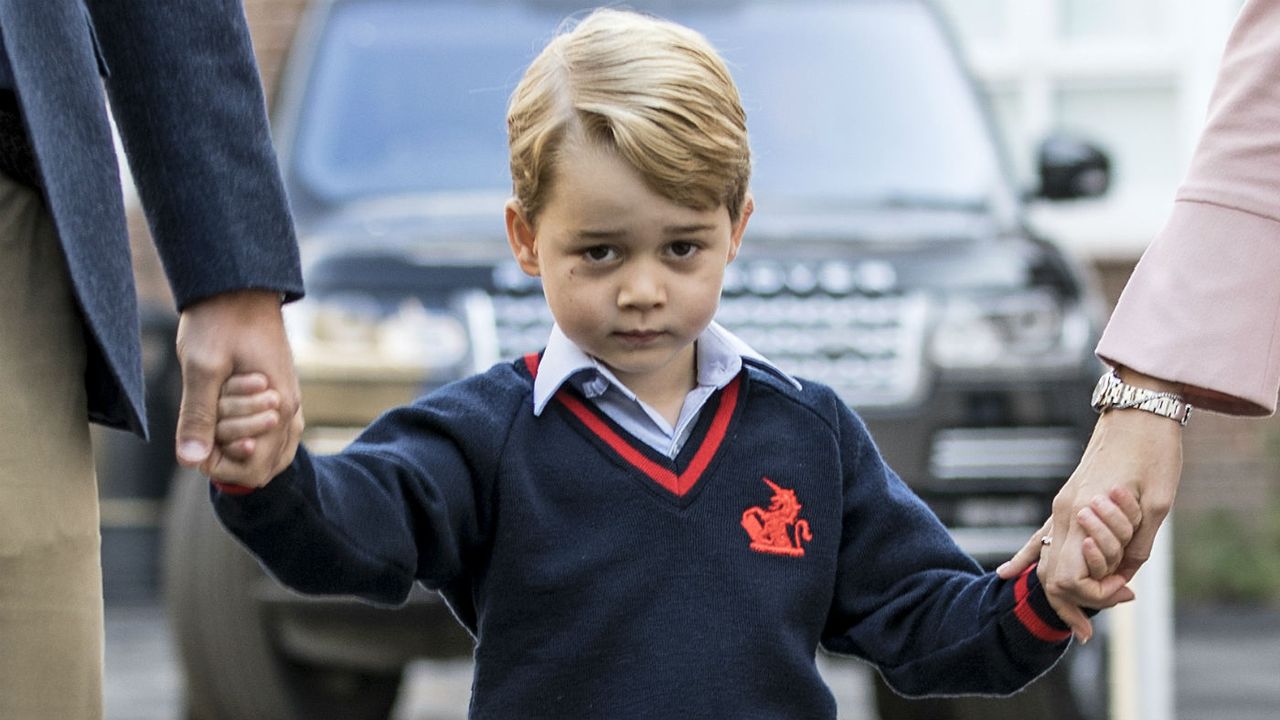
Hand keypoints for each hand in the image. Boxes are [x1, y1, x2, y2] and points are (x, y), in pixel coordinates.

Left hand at [174, 289, 301, 487]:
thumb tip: (191, 461)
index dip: (220, 465)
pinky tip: (226, 416)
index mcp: (279, 407)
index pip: (256, 469)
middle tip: (208, 417)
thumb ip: (198, 417)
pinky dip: (247, 432)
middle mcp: (291, 409)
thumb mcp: (201, 368)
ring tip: (216, 416)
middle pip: (265, 466)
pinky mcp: (281, 392)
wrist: (238, 286)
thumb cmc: (220, 322)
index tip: (197, 439)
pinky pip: (272, 432)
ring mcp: (289, 401)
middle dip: (229, 452)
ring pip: (272, 451)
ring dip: (239, 442)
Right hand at [999, 371, 1181, 639]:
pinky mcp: (1067, 498)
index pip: (1070, 575)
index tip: (1124, 594)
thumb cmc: (1154, 452)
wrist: (1139, 409)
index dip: (1095, 594)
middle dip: (1070, 605)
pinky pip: (1038, 535)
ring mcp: (1062, 504)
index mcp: (1084, 511)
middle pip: (1051, 573)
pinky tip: (1006, 573)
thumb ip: (1137, 544)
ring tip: (1071, 621)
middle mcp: (1065, 510)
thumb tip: (1124, 574)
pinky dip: (1025, 557)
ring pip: (1043, 558)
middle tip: (1089, 627)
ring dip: (1057, 590)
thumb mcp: (1158, 505)